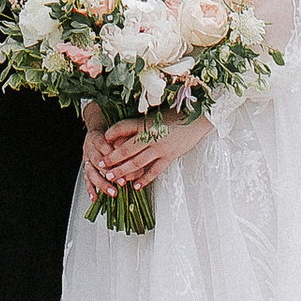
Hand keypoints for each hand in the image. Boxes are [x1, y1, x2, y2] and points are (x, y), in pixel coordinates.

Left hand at [91, 112, 210, 193]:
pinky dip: (145, 179)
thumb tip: (123, 133)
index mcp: (146, 122)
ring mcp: (161, 148)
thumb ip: (140, 124)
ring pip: (138, 162)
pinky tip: (136, 186)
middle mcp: (151, 135)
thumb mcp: (155, 114)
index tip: (103, 140)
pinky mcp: (170, 157)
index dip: (111, 134)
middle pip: (127, 149)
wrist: (198, 118)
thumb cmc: (176, 114)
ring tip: (112, 178)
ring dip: (124, 171)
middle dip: (112, 158)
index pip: (122, 127)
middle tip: (102, 165)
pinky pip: (154, 170)